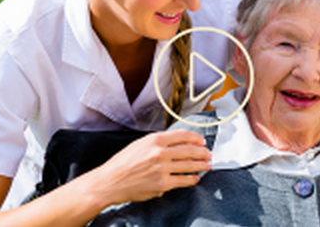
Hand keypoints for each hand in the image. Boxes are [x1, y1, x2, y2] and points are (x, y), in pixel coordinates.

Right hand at [87, 129, 211, 204]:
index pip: (182, 135)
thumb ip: (157, 143)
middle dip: (202, 152)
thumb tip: (177, 143)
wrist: (110, 181)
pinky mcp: (162, 184)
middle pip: (189, 150)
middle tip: (208, 154)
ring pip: (189, 166)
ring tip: (207, 165)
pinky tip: (195, 178)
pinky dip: (192, 179)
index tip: (202, 141)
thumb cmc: (123, 163)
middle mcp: (159, 152)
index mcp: (154, 139)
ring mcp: (162, 169)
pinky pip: (182, 181)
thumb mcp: (139, 144)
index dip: (196, 138)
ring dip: (201, 165)